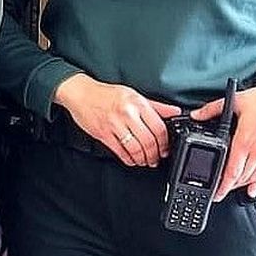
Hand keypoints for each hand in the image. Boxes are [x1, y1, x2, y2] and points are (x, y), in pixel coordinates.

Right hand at [53, 73, 180, 167]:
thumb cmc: (105, 94)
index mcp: (137, 103)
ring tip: (145, 161)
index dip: (164, 142)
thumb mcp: (133, 95)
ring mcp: (114, 125)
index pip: (158, 127)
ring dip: (143, 159)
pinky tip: (132, 160)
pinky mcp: (103, 134)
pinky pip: (120, 151)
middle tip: (156, 158)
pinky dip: (128, 159)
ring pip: (135, 149)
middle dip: (155, 154)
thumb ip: (155, 106)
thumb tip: (174, 112)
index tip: (165, 148)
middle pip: (148, 141)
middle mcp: (127, 113)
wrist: (80, 94)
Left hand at [192, 78, 255, 201]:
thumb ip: (212, 109)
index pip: (231, 171)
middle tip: (219, 192)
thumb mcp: (237, 101)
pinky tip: (252, 189)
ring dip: (241, 185)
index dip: (222, 185)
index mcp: (245, 141)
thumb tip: (197, 114)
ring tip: (231, 189)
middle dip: (229, 187)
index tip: (216, 192)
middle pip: (241, 177)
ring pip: (253, 177)